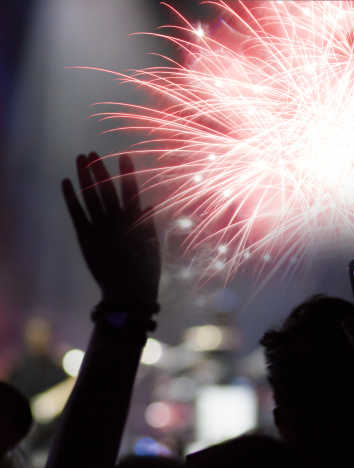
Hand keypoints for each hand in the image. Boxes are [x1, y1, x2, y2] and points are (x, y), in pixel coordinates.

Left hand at [62, 153, 159, 306]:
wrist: (128, 294)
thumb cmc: (146, 272)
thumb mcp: (153, 246)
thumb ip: (149, 223)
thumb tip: (148, 203)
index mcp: (136, 222)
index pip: (131, 191)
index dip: (127, 173)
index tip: (124, 156)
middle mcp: (117, 222)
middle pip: (106, 189)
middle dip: (100, 170)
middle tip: (93, 153)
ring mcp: (100, 229)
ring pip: (90, 197)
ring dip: (84, 176)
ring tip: (80, 159)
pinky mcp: (86, 238)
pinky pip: (76, 213)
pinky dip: (70, 197)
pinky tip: (66, 182)